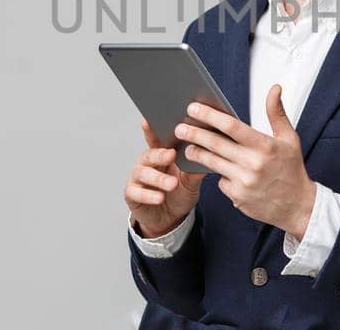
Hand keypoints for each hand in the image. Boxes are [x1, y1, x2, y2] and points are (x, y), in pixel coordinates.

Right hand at [124, 117, 206, 237]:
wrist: (171, 219)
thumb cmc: (179, 194)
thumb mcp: (191, 182)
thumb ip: (195, 170)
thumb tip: (208, 155)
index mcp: (160, 154)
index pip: (156, 138)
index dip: (152, 129)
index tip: (151, 119)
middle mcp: (146, 163)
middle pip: (149, 154)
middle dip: (160, 154)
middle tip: (171, 155)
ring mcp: (137, 178)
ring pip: (143, 173)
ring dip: (158, 178)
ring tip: (171, 183)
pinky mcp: (132, 194)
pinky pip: (137, 193)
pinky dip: (149, 195)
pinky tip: (159, 197)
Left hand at [176, 84, 316, 237]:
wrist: (298, 206)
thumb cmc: (292, 169)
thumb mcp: (289, 139)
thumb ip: (277, 113)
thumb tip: (274, 89)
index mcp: (265, 146)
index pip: (232, 126)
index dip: (210, 116)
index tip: (194, 109)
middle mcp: (253, 164)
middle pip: (215, 144)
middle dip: (194, 134)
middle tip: (179, 127)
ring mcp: (244, 182)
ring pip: (212, 163)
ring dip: (197, 154)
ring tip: (188, 147)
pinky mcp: (237, 197)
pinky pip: (220, 182)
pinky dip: (219, 175)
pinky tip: (221, 171)